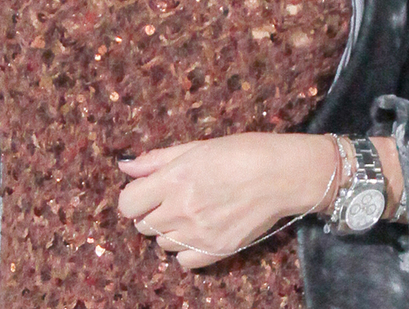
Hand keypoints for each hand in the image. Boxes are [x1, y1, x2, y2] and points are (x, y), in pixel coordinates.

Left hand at [116, 133, 336, 268]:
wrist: (283, 175)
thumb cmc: (242, 151)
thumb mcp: (198, 146)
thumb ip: (158, 159)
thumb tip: (125, 166)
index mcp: (173, 180)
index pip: (128, 203)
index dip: (135, 197)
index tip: (149, 191)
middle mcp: (180, 210)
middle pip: (143, 225)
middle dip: (152, 212)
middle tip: (175, 200)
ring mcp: (198, 234)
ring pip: (162, 244)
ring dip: (170, 231)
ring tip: (193, 214)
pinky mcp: (216, 251)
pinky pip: (184, 262)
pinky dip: (187, 250)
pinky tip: (201, 233)